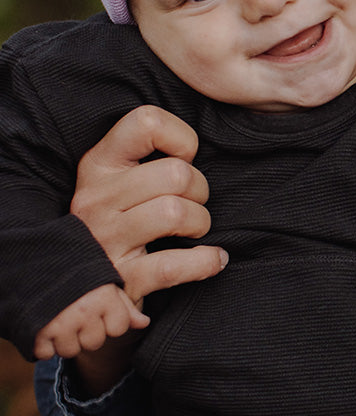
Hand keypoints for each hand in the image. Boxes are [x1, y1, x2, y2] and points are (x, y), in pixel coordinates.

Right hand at [33, 283, 148, 360]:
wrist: (32, 267)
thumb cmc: (73, 274)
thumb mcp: (102, 282)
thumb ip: (124, 304)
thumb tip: (143, 323)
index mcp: (103, 295)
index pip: (119, 327)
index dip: (110, 319)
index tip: (97, 306)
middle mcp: (82, 310)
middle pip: (95, 341)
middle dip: (86, 331)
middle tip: (74, 311)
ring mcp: (58, 323)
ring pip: (70, 350)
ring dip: (64, 339)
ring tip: (58, 316)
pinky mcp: (35, 333)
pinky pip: (45, 353)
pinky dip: (42, 344)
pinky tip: (42, 325)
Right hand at [70, 105, 227, 303]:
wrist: (82, 293)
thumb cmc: (116, 226)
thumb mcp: (117, 184)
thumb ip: (146, 160)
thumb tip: (194, 147)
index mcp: (97, 166)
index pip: (145, 122)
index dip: (181, 137)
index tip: (185, 157)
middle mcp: (96, 199)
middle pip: (176, 173)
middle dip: (200, 189)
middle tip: (194, 203)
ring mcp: (105, 240)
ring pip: (176, 212)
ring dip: (200, 222)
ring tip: (194, 229)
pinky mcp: (121, 280)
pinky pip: (175, 265)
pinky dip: (205, 262)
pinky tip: (213, 259)